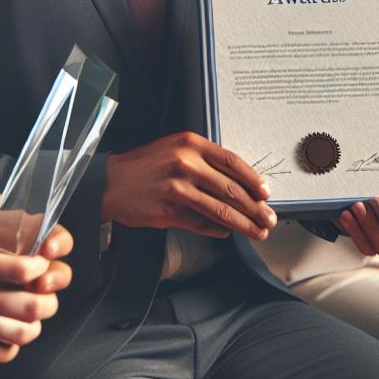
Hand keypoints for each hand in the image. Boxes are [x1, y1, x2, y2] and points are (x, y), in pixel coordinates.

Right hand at [0, 193, 64, 362]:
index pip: (15, 268)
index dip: (38, 267)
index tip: (43, 262)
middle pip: (19, 302)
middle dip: (43, 296)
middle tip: (48, 288)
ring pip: (8, 330)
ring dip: (30, 322)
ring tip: (35, 310)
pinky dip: (7, 343)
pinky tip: (11, 331)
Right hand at [101, 131, 277, 240]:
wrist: (109, 182)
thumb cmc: (145, 165)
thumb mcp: (175, 149)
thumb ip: (204, 161)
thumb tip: (237, 182)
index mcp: (190, 144)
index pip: (231, 161)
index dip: (252, 179)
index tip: (266, 193)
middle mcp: (185, 163)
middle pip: (230, 188)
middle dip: (254, 207)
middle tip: (268, 218)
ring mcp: (176, 188)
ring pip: (220, 209)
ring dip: (243, 224)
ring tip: (257, 231)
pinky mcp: (168, 210)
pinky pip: (200, 223)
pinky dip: (217, 230)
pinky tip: (227, 234)